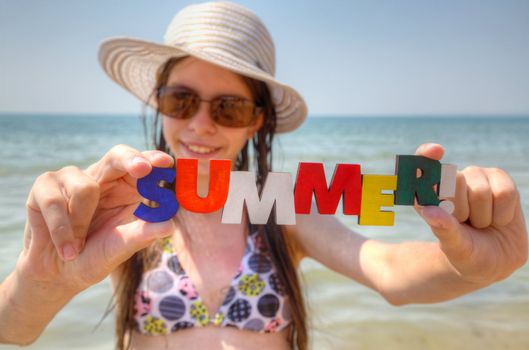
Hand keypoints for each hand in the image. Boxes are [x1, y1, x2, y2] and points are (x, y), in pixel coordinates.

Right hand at [19, 145, 174, 293]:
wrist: (56, 275)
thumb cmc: (93, 258)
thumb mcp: (119, 249)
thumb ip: (141, 236)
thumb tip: (170, 225)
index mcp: (127, 189)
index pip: (143, 165)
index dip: (153, 159)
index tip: (166, 162)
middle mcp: (103, 178)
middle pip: (118, 155)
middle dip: (131, 160)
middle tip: (143, 169)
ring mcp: (72, 178)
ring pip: (85, 187)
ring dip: (81, 225)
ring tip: (77, 247)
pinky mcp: (45, 185)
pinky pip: (55, 200)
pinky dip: (60, 229)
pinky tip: (63, 246)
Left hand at [415, 143, 527, 283]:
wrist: (495, 260)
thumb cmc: (467, 254)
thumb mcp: (454, 247)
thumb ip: (443, 229)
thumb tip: (430, 211)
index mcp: (427, 195)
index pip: (421, 167)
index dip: (425, 156)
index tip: (435, 151)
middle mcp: (449, 181)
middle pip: (453, 180)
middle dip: (461, 210)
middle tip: (464, 224)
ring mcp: (474, 177)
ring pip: (480, 190)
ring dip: (483, 216)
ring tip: (481, 224)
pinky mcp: (498, 179)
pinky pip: (504, 192)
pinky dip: (503, 213)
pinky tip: (498, 219)